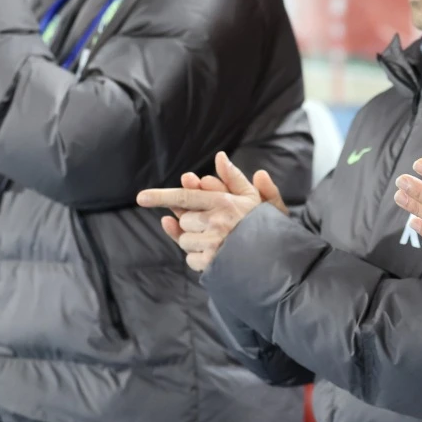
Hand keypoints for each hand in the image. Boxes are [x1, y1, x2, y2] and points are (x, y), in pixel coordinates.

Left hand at [136, 152, 276, 271]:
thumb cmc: (269, 228)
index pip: (187, 196)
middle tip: (213, 223)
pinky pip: (191, 259)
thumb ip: (236, 178)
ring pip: (185, 240)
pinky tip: (216, 254)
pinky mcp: (212, 264)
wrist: (280, 262)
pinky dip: (198, 257)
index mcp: (225, 203)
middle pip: (184, 219)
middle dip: (193, 221)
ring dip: (195, 240)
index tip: (141, 198)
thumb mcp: (259, 198)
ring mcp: (213, 245)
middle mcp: (217, 222)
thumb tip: (220, 157)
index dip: (162, 196)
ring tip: (219, 240)